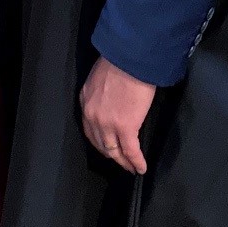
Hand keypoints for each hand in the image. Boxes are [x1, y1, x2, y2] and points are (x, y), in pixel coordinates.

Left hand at [79, 56, 154, 175]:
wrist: (130, 58)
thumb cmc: (120, 61)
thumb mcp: (100, 76)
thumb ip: (102, 92)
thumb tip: (113, 99)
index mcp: (85, 101)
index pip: (90, 128)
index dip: (99, 140)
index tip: (107, 146)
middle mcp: (92, 116)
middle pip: (100, 143)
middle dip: (110, 154)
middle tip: (120, 161)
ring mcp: (107, 124)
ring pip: (114, 151)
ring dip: (123, 161)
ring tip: (131, 167)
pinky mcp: (125, 128)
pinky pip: (131, 150)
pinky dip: (136, 161)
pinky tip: (141, 168)